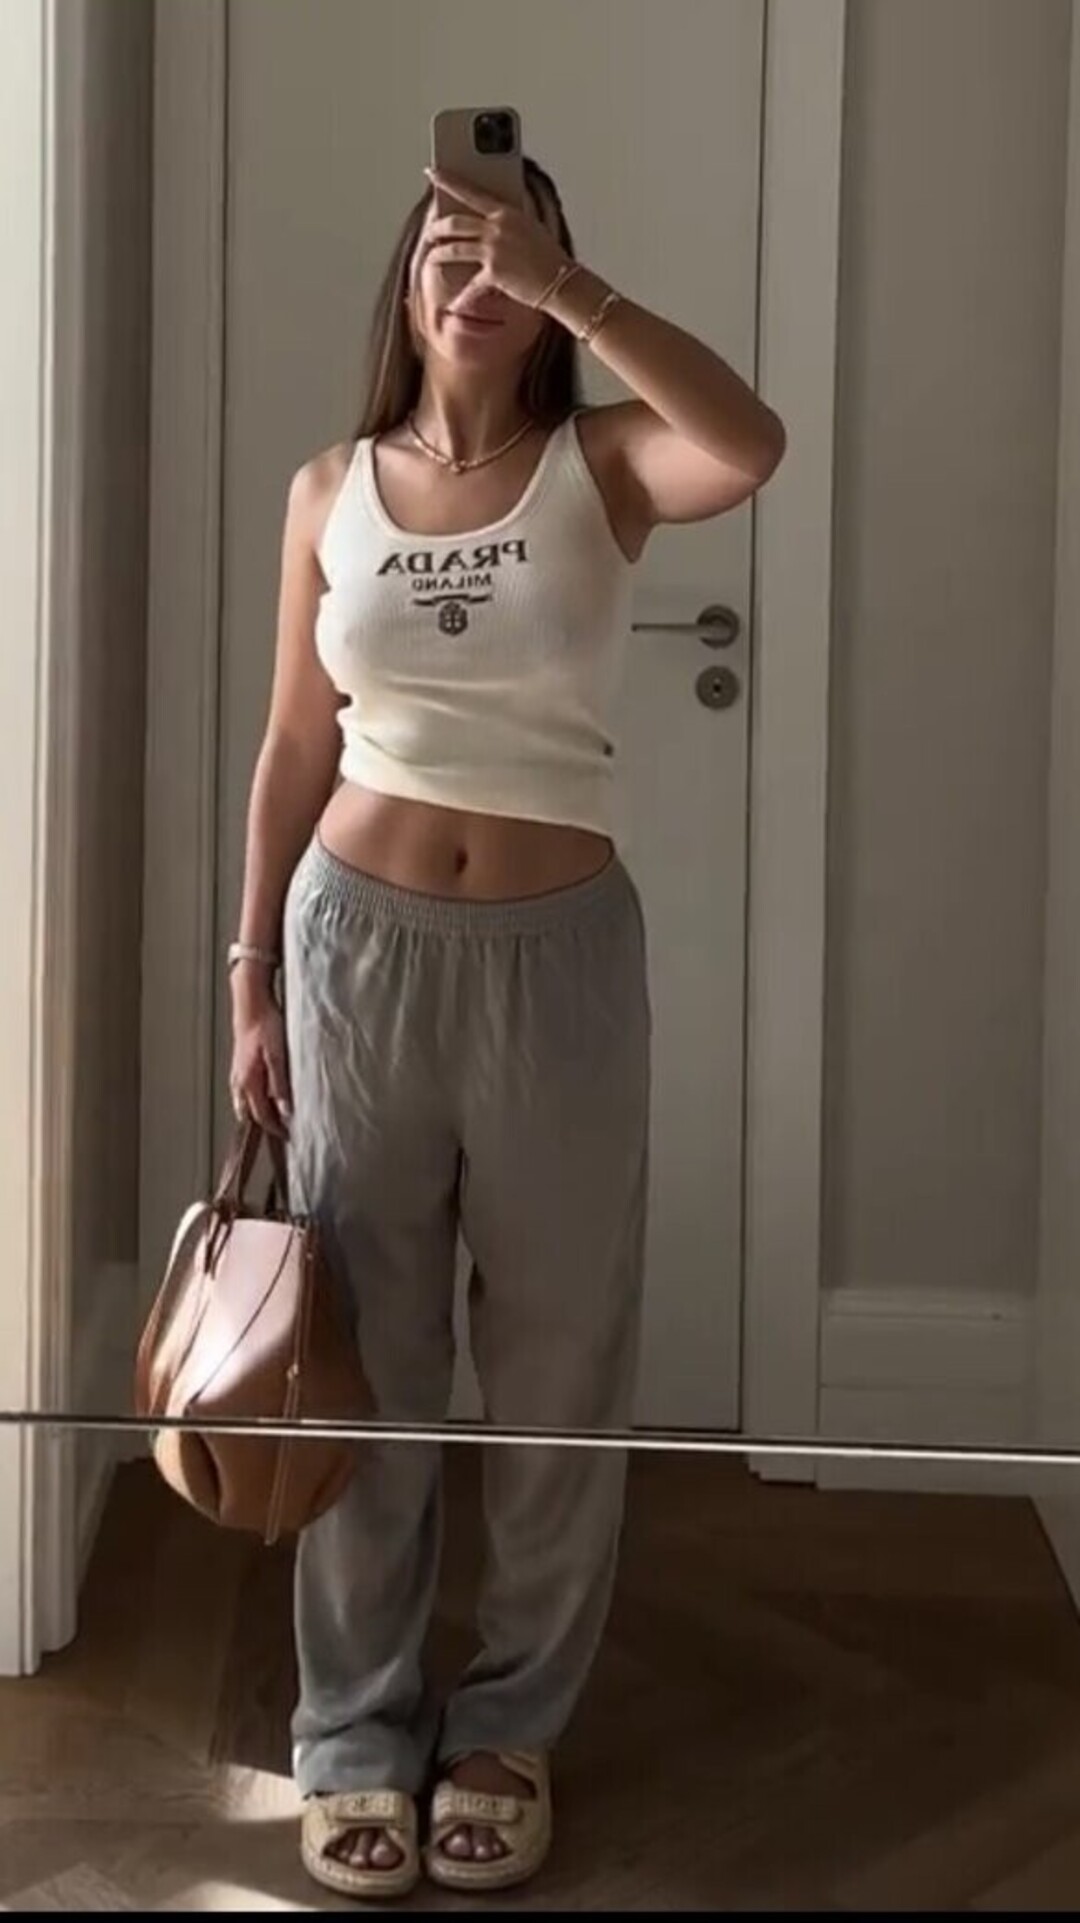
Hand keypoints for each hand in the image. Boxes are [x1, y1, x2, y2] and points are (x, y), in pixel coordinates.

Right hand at [229, 993, 291, 1138]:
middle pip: (247, 1113)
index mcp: (248, 1082)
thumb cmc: (266, 1025)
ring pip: (242, 1102)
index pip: (260, 1115)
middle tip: (277, 1132)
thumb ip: (280, 1085)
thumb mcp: (278, 1056)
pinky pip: (242, 1091)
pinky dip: (251, 1099)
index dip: (274, 1128)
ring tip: (271, 1118)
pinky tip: (261, 1095)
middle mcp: (239, 1081)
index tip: (287, 1135)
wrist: (251, 1004)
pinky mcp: (238, 1065)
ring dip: (255, 1112)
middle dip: (261, 1125)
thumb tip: (285, 1110)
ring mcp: (236, 1073)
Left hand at [421, 167, 570, 309]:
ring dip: (438, 255)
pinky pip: (470, 286)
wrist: (562, 281)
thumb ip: (506, 221)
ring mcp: (494, 251)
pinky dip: (461, 297)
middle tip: (429, 233)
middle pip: (454, 223)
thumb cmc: (549, 257)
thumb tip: (486, 221)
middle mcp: (497, 228)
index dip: (448, 181)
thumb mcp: (529, 228)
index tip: (432, 173)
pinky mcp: (494, 274)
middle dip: (436, 228)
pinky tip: (454, 303)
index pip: (471, 191)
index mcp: (506, 212)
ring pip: (453, 249)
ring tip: (431, 259)